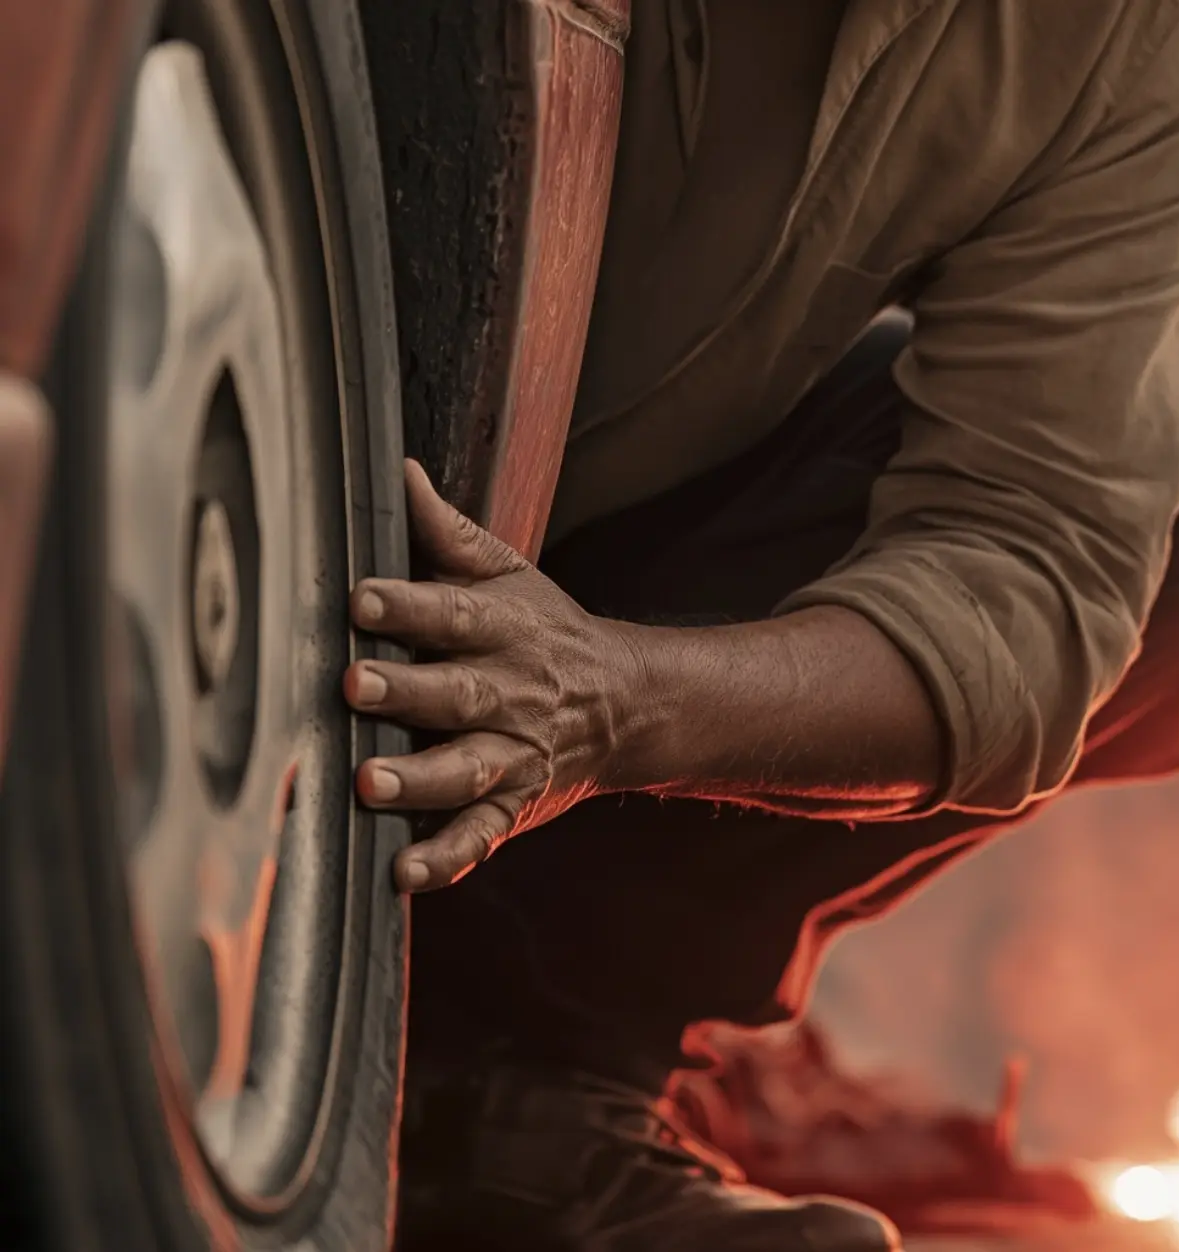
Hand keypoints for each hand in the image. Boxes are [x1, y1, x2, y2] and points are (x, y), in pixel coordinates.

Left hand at [345, 459, 644, 891]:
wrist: (629, 705)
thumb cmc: (546, 631)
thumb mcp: (508, 574)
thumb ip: (447, 533)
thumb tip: (397, 470)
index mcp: (504, 630)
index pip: (453, 614)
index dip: (407, 606)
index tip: (360, 599)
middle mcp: (510, 694)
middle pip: (457, 693)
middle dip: (407, 693)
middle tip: (356, 688)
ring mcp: (513, 754)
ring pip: (466, 770)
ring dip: (419, 780)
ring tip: (370, 784)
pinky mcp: (511, 805)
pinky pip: (479, 836)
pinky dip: (444, 859)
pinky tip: (402, 874)